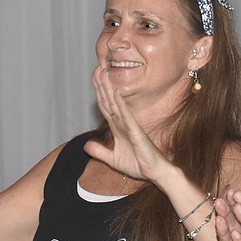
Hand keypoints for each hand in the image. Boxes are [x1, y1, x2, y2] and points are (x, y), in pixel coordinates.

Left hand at [84, 66, 170, 182]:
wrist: (155, 172)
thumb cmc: (138, 164)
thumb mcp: (113, 160)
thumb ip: (100, 152)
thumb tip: (86, 145)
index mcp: (118, 128)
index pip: (105, 107)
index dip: (98, 93)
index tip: (93, 79)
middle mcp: (123, 123)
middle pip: (109, 101)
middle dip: (102, 85)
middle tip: (96, 68)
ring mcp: (130, 126)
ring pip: (117, 104)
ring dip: (109, 89)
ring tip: (103, 73)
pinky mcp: (137, 132)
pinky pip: (127, 117)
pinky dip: (121, 105)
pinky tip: (116, 93)